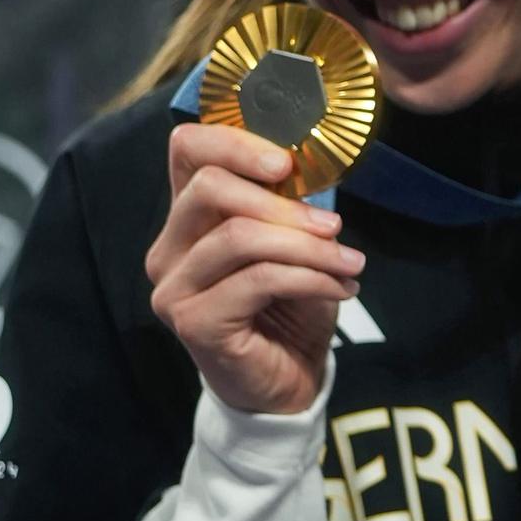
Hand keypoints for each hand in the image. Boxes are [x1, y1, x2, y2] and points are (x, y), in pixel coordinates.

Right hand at [144, 123, 361, 414]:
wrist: (288, 378)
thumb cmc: (290, 304)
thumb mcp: (294, 242)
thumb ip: (287, 203)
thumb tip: (313, 161)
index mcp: (190, 217)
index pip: (187, 150)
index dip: (235, 142)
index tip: (288, 162)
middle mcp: (170, 248)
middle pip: (209, 187)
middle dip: (283, 203)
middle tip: (334, 226)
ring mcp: (174, 287)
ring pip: (240, 236)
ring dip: (309, 246)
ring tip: (350, 262)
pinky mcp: (193, 322)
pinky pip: (259, 280)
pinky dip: (311, 277)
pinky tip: (340, 288)